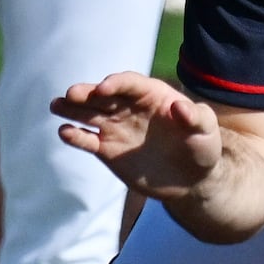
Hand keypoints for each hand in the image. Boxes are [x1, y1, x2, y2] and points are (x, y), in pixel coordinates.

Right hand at [51, 71, 229, 198]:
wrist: (192, 180)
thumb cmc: (203, 148)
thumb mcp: (207, 131)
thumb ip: (196, 117)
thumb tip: (178, 106)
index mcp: (152, 95)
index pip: (129, 84)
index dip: (115, 84)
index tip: (103, 90)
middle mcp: (129, 107)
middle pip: (103, 96)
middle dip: (87, 93)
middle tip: (71, 95)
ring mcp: (116, 128)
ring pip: (89, 114)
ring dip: (72, 109)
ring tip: (56, 106)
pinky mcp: (107, 150)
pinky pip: (88, 141)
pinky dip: (75, 137)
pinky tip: (64, 133)